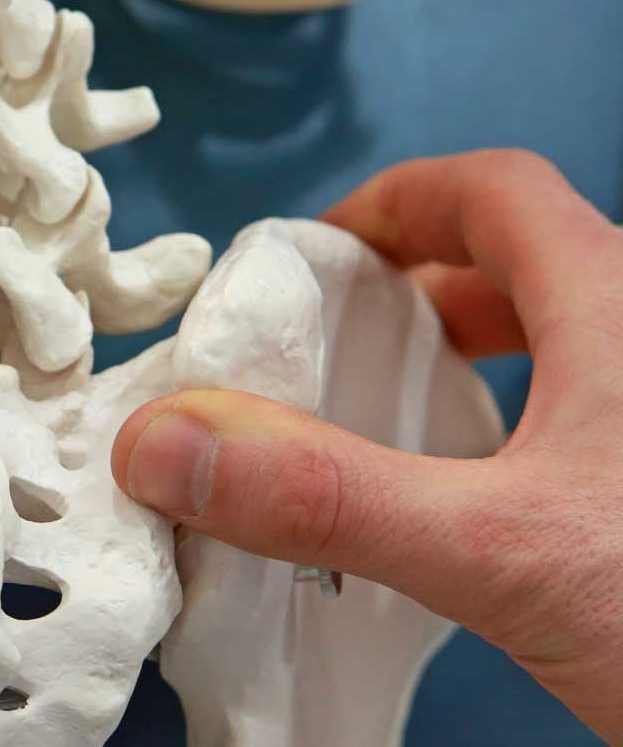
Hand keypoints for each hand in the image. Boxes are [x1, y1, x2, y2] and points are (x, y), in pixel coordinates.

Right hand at [112, 151, 622, 746]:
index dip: (394, 203)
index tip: (316, 253)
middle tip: (342, 348)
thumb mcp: (498, 553)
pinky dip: (522, 442)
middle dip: (424, 293)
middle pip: (536, 266)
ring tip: (399, 427)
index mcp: (621, 313)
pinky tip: (484, 516)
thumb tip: (169, 444)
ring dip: (478, 368)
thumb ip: (324, 497)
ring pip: (573, 350)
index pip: (495, 194)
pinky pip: (591, 430)